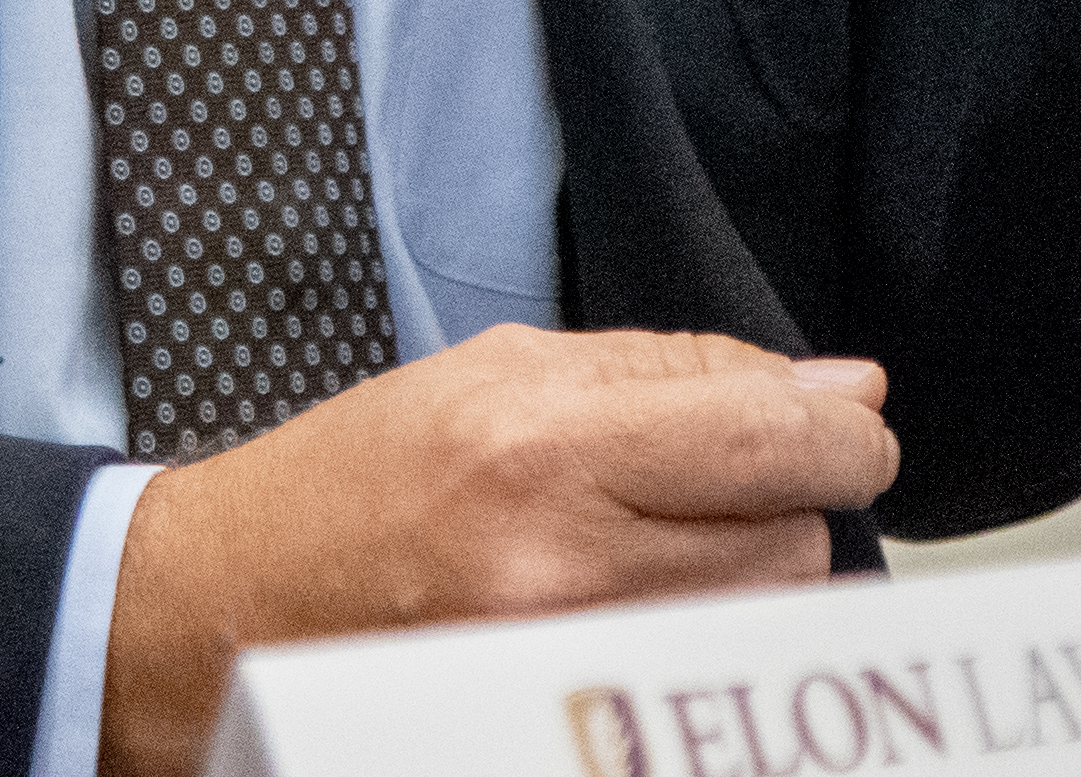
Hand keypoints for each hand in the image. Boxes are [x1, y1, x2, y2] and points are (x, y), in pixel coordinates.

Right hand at [99, 327, 895, 775]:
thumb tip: (837, 390)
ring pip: (764, 616)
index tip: (847, 424)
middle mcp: (560, 564)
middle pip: (791, 540)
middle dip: (790, 502)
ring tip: (666, 544)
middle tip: (719, 484)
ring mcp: (561, 660)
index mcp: (540, 443)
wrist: (232, 607)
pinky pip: (704, 673)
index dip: (843, 434)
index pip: (769, 443)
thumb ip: (677, 371)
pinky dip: (711, 636)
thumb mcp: (500, 368)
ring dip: (753, 573)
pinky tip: (656, 606)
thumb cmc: (360, 476)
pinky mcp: (555, 712)